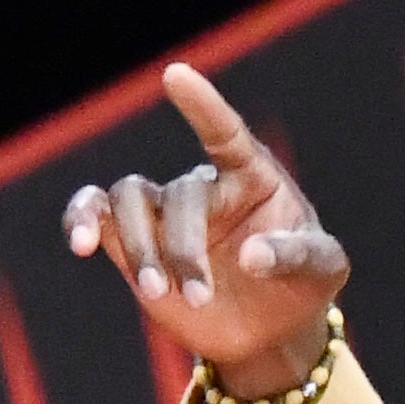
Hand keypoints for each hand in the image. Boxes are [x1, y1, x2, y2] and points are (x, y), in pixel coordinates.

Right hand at [62, 64, 347, 399]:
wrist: (268, 329)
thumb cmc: (301, 285)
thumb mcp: (324, 270)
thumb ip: (297, 256)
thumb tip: (251, 256)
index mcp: (253, 177)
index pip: (225, 133)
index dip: (202, 105)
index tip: (176, 75)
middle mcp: (205, 186)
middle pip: (178, 196)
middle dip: (184, 248)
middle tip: (201, 296)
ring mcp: (164, 212)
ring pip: (127, 199)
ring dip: (139, 247)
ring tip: (157, 291)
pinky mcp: (131, 239)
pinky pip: (93, 211)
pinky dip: (80, 220)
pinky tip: (82, 245)